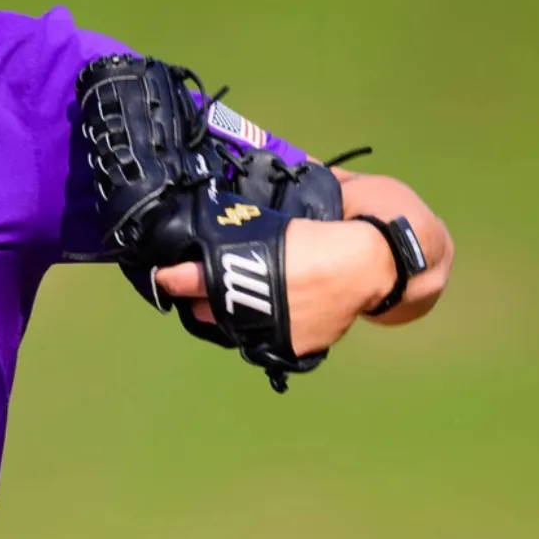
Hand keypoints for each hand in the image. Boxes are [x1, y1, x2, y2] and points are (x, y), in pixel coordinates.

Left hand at [152, 218, 395, 356]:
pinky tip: (258, 317)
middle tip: (194, 288)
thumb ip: (252, 221)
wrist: (375, 263)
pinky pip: (264, 340)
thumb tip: (229, 193)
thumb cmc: (330, 231)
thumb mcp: (285, 220)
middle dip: (199, 298)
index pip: (193, 279)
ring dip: (225, 316)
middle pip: (208, 308)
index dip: (175, 278)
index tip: (163, 276)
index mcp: (249, 268)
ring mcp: (273, 328)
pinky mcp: (292, 345)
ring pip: (233, 328)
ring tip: (220, 303)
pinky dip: (259, 328)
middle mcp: (255, 303)